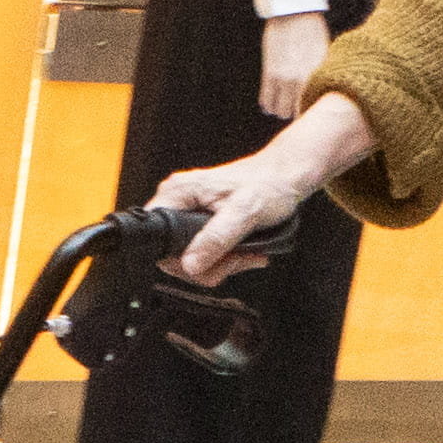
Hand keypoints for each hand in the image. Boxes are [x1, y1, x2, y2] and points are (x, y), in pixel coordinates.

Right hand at [152, 97, 374, 282]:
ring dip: (221, 264)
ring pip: (191, 258)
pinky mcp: (201, 222)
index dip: (180, 260)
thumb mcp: (244, 213)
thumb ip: (216, 239)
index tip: (209, 263)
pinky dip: (225, 259)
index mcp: (179, 192)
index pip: (156, 238)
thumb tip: (190, 264)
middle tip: (236, 259)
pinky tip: (244, 252)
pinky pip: (204, 252)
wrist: (285, 177)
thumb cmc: (268, 184)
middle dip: (208, 266)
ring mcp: (189, 211)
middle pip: (174, 255)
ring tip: (247, 254)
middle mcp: (179, 200)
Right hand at [255, 8, 329, 120]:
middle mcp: (300, 80)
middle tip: (299, 113)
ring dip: (282, 111)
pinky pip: (266, 100)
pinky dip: (269, 105)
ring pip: (279, 111)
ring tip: (285, 108)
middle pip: (296, 114)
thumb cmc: (314, 31)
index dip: (314, 115)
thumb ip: (324, 76)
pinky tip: (272, 105)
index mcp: (317, 76)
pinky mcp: (269, 73)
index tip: (314, 116)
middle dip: (297, 115)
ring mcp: (282, 78)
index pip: (314, 108)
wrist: (293, 12)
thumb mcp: (327, 54)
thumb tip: (327, 95)